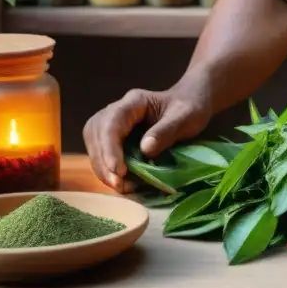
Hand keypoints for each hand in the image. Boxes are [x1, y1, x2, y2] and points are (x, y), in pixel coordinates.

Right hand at [83, 83, 211, 192]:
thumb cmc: (190, 108)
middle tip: (117, 183)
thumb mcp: (185, 118)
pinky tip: (120, 181)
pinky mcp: (116, 135)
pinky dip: (107, 167)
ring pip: (94, 142)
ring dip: (102, 166)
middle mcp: (118, 109)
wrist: (191, 103)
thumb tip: (145, 150)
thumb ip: (166, 131)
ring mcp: (115, 122)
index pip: (112, 123)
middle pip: (96, 132)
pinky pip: (102, 150)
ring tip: (119, 186)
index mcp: (134, 101)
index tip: (118, 171)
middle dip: (103, 160)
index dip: (110, 148)